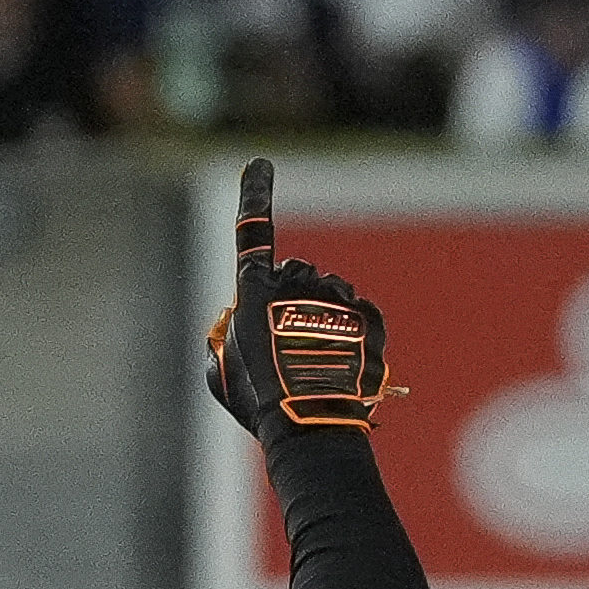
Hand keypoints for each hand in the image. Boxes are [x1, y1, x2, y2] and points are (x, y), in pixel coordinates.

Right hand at [207, 160, 391, 439]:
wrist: (312, 424)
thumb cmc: (259, 402)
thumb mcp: (222, 373)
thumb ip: (224, 341)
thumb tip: (237, 324)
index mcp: (255, 293)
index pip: (252, 235)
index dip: (253, 198)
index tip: (258, 165)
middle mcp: (297, 284)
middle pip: (294, 274)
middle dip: (288, 297)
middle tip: (282, 346)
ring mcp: (334, 296)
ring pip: (327, 294)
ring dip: (319, 317)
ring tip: (312, 364)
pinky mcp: (365, 313)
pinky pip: (354, 313)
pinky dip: (348, 332)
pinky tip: (338, 364)